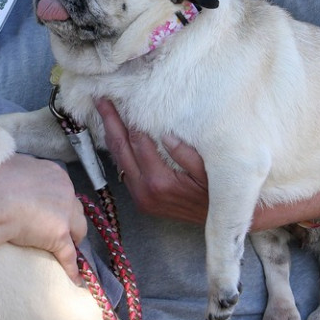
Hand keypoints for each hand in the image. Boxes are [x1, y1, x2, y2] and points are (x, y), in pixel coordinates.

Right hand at [0, 154, 85, 280]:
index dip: (57, 202)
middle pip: (75, 208)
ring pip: (79, 229)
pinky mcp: (59, 235)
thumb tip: (15, 174)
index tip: (50, 209)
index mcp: (54, 173)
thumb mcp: (12, 165)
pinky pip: (69, 255)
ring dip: (74, 238)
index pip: (63, 189)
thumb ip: (22, 171)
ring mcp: (64, 213)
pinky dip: (73, 267)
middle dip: (69, 219)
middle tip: (58, 228)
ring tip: (68, 249)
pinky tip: (75, 279)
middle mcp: (65, 190)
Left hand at [96, 98, 208, 222]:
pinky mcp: (141, 202)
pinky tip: (117, 137)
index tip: (122, 100)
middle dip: (110, 123)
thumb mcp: (208, 171)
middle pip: (121, 149)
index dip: (129, 120)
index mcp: (160, 181)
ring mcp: (140, 198)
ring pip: (119, 161)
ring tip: (104, 113)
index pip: (138, 142)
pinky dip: (119, 152)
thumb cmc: (215, 193)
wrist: (218, 219)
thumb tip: (165, 134)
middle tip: (101, 101)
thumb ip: (186, 153)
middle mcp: (145, 191)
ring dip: (111, 136)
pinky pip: (124, 172)